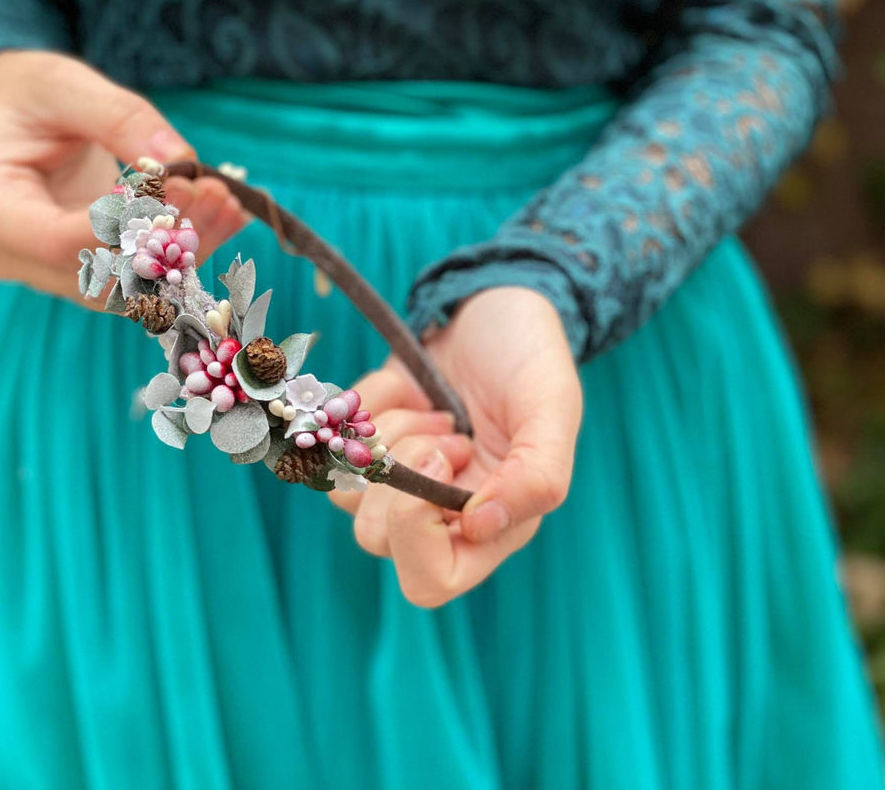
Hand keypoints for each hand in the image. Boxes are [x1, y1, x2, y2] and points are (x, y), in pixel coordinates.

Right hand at [0, 50, 247, 300]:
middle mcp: (17, 257)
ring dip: (186, 250)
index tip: (177, 187)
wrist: (13, 119)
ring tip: (226, 200)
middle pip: (102, 274)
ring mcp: (53, 274)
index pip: (60, 243)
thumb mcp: (61, 84)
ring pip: (130, 287)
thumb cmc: (25, 96)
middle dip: (167, 239)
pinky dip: (186, 250)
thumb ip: (117, 115)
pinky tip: (225, 215)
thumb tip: (179, 156)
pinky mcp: (88, 274)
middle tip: (214, 189)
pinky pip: (143, 277)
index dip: (124, 227)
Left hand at [331, 288, 581, 606]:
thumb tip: (479, 528)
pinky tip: (411, 388)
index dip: (417, 530)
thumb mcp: (552, 408)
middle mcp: (440, 516)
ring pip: (346, 492)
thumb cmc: (532, 358)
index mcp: (493, 527)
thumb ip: (537, 476)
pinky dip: (368, 403)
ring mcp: (397, 481)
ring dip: (389, 433)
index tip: (443, 461)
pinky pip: (332, 440)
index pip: (429, 580)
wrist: (495, 303)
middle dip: (401, 471)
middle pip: (373, 537)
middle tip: (446, 429)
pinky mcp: (365, 442)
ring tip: (436, 407)